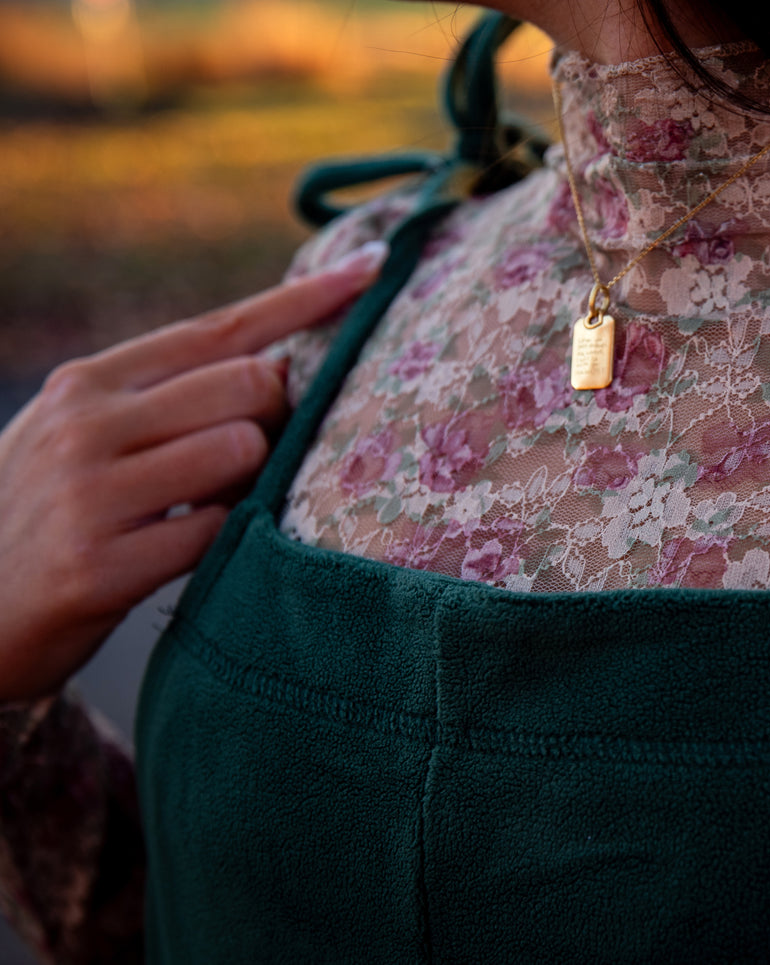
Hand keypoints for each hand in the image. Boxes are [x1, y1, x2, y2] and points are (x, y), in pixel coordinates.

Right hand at [0, 241, 387, 701]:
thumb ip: (167, 398)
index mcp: (90, 381)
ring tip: (207, 506)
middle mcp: (86, 424)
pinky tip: (184, 550)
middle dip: (279, 416)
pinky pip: (217, 531)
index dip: (304, 300)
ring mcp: (90, 494)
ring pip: (243, 451)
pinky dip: (224, 540)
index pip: (220, 328)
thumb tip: (276, 367)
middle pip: (250, 383)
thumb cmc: (49, 514)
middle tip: (252, 456)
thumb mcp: (84, 434)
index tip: (374, 268)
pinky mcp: (99, 567)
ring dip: (252, 483)